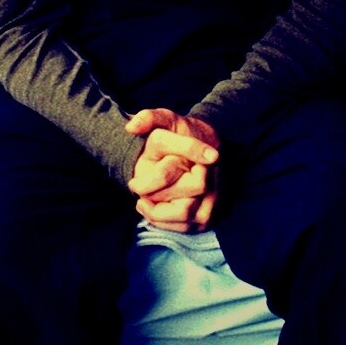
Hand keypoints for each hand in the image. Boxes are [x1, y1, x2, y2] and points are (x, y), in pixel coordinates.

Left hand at [126, 108, 220, 226]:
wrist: (206, 148)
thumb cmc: (182, 134)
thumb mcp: (167, 120)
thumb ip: (150, 117)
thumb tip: (131, 126)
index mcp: (205, 156)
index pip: (179, 171)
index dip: (153, 181)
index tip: (133, 186)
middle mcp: (214, 180)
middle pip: (180, 197)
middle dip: (154, 195)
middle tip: (136, 188)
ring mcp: (214, 200)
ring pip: (183, 215)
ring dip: (158, 212)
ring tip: (142, 202)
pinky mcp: (208, 217)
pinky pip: (184, 226)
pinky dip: (164, 222)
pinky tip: (151, 209)